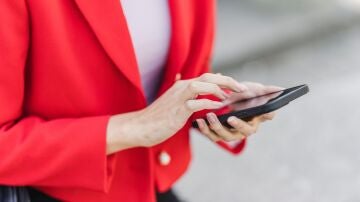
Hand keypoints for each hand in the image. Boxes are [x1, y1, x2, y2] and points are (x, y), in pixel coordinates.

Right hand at [106, 73, 246, 153]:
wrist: (140, 126)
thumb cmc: (159, 117)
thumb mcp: (175, 103)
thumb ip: (189, 96)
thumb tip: (203, 90)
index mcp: (182, 85)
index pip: (207, 77)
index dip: (224, 80)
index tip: (236, 87)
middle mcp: (182, 87)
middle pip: (209, 77)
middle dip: (228, 81)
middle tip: (242, 89)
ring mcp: (179, 97)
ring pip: (203, 84)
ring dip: (219, 89)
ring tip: (230, 97)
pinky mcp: (178, 109)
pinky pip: (197, 102)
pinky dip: (210, 104)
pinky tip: (218, 107)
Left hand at [196, 82, 282, 142]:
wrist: (235, 95)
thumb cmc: (249, 94)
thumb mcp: (258, 90)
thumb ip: (268, 91)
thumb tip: (281, 89)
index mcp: (252, 123)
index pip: (248, 128)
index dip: (240, 125)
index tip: (231, 117)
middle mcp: (241, 131)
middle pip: (232, 136)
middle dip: (222, 127)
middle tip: (212, 117)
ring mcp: (229, 133)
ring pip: (220, 137)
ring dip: (212, 128)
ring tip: (205, 118)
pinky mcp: (218, 132)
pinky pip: (211, 135)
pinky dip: (204, 129)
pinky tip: (198, 121)